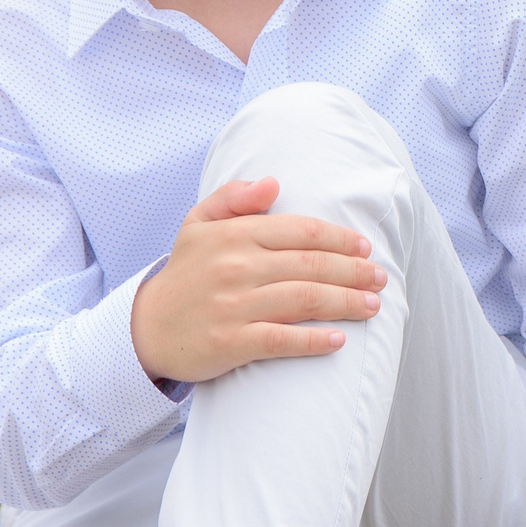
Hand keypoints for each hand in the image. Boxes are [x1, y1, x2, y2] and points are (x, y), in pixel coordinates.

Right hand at [130, 177, 385, 385]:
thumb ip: (233, 198)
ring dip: (345, 302)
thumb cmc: (184, 273)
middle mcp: (236, 266)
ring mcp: (233, 305)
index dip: (340, 239)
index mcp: (234, 234)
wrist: (145, 329)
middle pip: (311, 265)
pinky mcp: (230, 343)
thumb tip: (273, 183)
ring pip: (303, 299)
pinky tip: (338, 340)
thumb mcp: (196, 224)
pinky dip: (313, 340)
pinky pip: (281, 340)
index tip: (364, 249)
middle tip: (381, 278)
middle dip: (353, 271)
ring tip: (372, 305)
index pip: (302, 231)